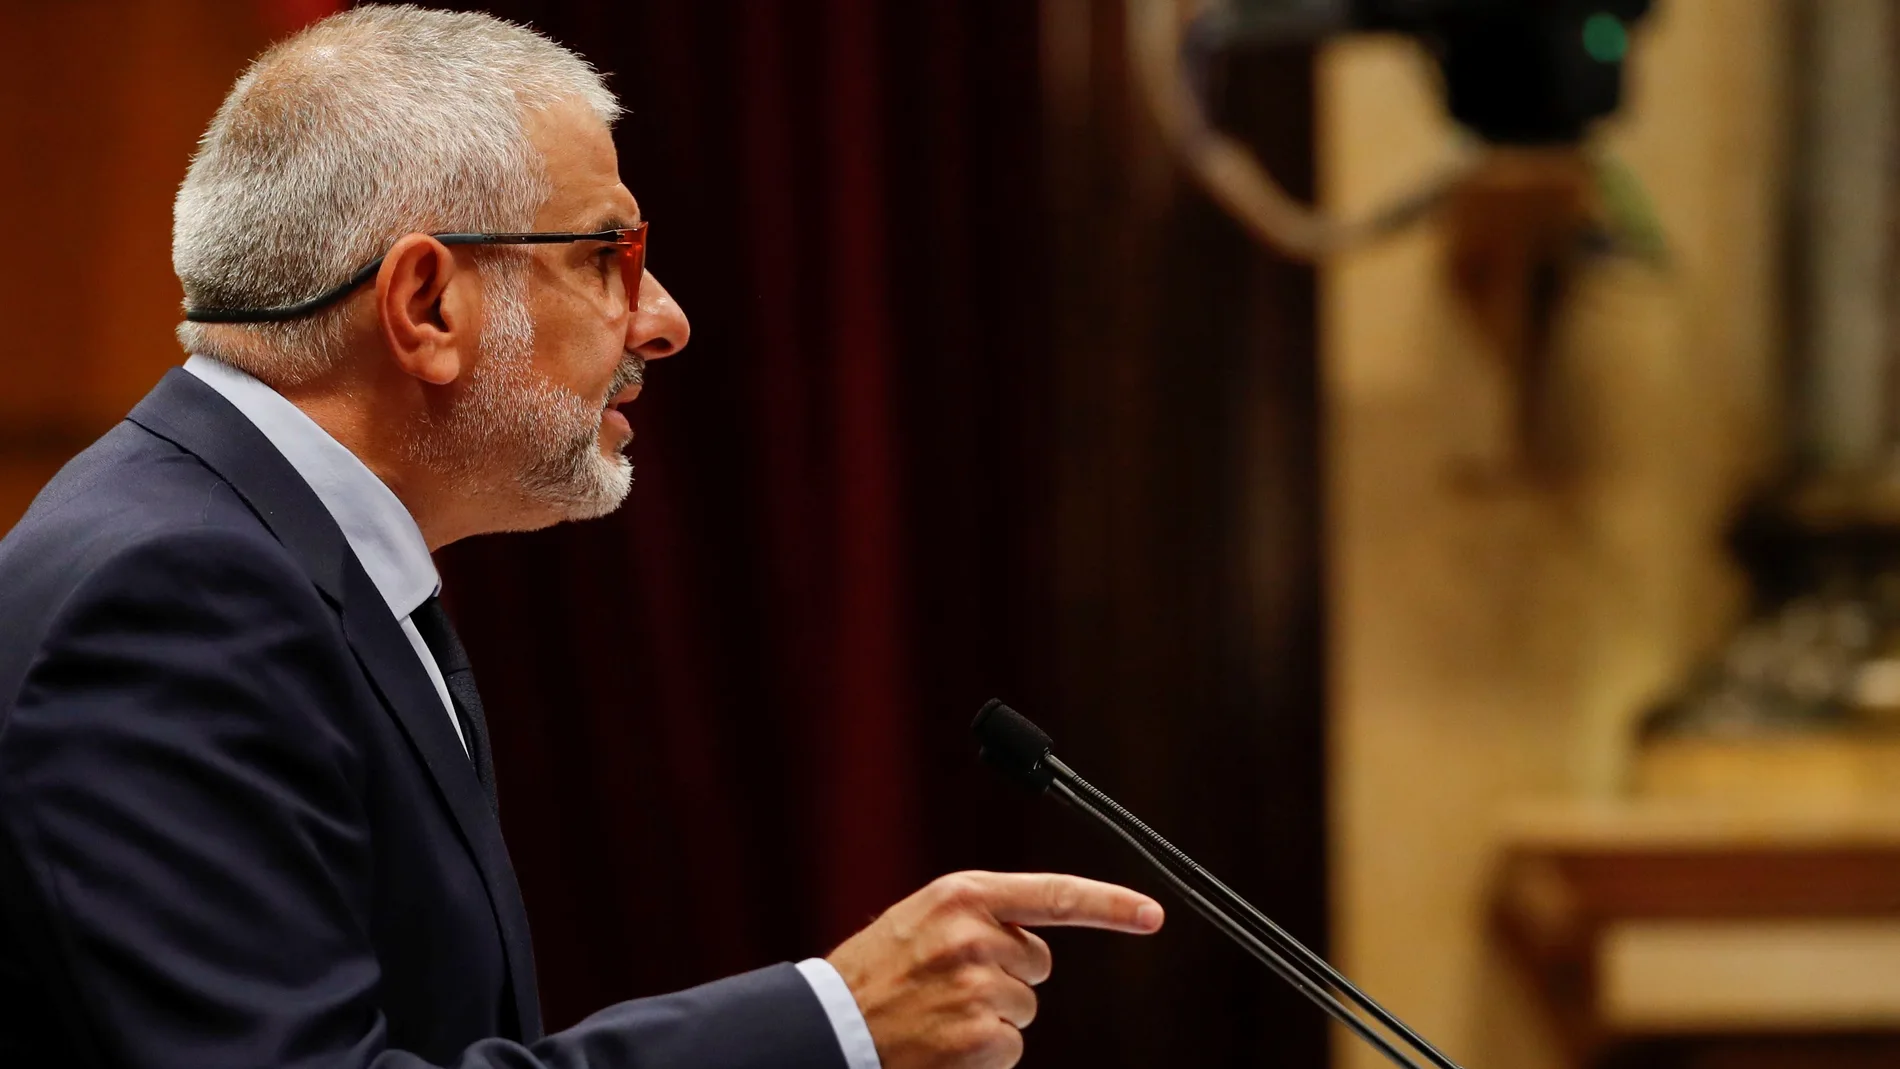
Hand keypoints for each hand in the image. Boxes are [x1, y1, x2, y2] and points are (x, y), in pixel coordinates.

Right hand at [826, 871, 1163, 1068]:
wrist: (826, 1027)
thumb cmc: (872, 974)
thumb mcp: (920, 919)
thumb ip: (978, 917)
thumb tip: (1036, 943)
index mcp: (962, 895)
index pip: (1056, 893)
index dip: (1111, 904)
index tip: (1152, 915)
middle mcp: (975, 934)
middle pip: (1037, 963)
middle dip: (1005, 978)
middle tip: (947, 985)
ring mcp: (978, 987)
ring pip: (1023, 1009)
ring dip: (990, 1019)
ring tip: (936, 1015)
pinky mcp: (978, 1038)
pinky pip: (1010, 1048)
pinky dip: (982, 1054)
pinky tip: (941, 1043)